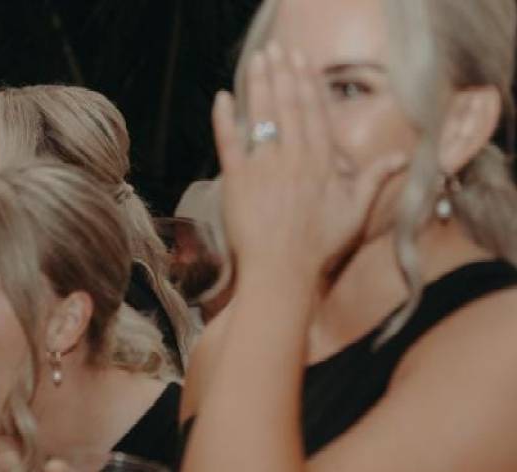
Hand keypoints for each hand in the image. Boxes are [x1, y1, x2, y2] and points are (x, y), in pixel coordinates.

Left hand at [213, 43, 406, 289]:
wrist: (282, 273)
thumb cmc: (319, 248)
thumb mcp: (354, 213)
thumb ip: (373, 180)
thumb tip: (400, 159)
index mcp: (321, 162)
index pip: (314, 112)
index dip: (307, 83)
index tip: (302, 61)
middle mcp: (294, 158)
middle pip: (288, 105)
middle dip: (283, 73)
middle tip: (277, 49)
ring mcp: (264, 168)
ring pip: (261, 117)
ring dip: (258, 85)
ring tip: (256, 60)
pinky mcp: (237, 182)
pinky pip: (229, 143)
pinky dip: (223, 119)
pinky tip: (220, 98)